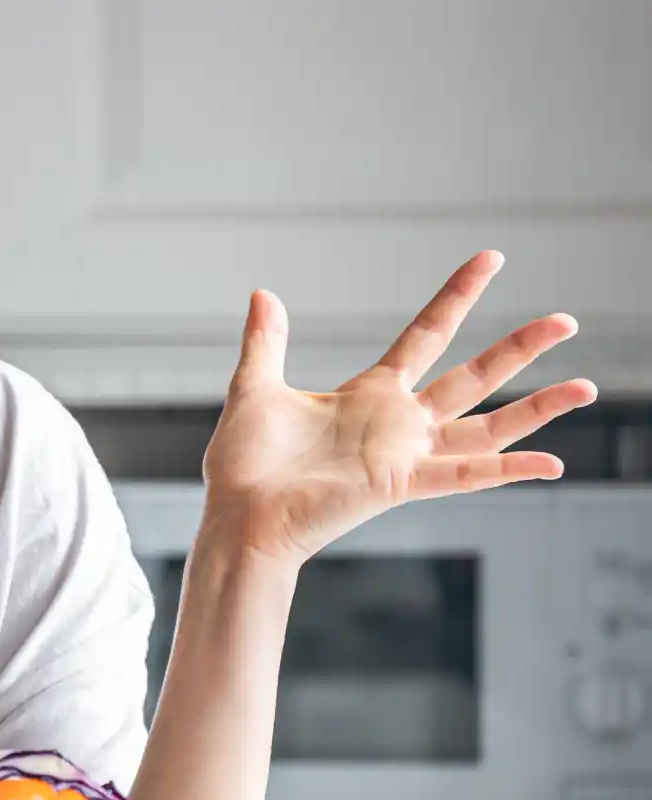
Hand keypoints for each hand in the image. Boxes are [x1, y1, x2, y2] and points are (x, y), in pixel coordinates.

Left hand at [200, 250, 595, 566]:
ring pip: (486, 428)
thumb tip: (263, 294)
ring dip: (535, 410)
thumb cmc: (244, 465)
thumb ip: (266, 342)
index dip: (458, 297)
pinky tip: (552, 463)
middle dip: (519, 349)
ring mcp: (404, 455)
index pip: (427, 334)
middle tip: (566, 320)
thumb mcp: (255, 388)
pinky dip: (507, 470)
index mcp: (368, 395)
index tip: (492, 259)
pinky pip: (464, 476)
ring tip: (584, 387)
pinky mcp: (399, 484)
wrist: (237, 516)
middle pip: (473, 377)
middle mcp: (397, 424)